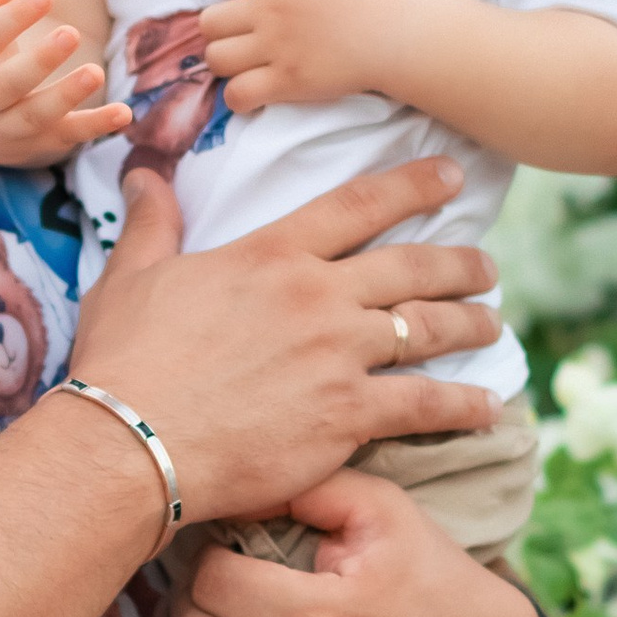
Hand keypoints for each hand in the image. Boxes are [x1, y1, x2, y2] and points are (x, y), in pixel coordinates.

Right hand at [0, 0, 129, 167]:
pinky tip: (124, 113)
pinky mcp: (38, 145)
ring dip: (67, 95)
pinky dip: (97, 126)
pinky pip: (69, 137)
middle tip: (71, 33)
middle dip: (39, 60)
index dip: (13, 17)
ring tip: (95, 72)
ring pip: (37, 115)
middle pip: (8, 84)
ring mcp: (7, 131)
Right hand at [66, 159, 501, 526]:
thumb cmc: (125, 361)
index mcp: (272, 255)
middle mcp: (318, 296)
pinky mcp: (348, 415)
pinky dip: (464, 404)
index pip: (358, 206)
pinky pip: (425, 403)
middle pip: (411, 266)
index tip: (450, 180)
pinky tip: (488, 406)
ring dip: (470, 323)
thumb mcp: (132, 277)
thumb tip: (144, 173)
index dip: (412, 187)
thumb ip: (152, 223)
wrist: (132, 442)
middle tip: (485, 265)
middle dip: (458, 262)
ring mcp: (339, 355)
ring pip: (427, 328)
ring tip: (492, 324)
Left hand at [201, 0, 423, 113]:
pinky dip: (239, 95)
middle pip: (208, 20)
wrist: (405, 34)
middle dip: (221, 24)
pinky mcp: (287, 82)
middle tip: (242, 28)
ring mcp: (276, 49)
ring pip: (216, 58)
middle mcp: (270, 10)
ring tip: (245, 58)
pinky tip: (254, 87)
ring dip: (226, 59)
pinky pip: (238, 95)